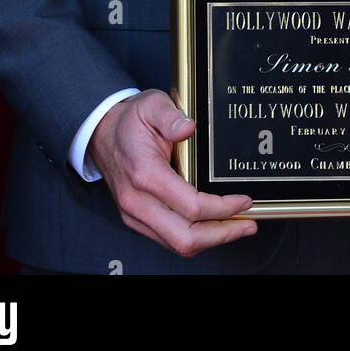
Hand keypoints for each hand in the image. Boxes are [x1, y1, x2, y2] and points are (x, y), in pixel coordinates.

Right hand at [88, 88, 256, 256]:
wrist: (101, 132)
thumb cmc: (129, 120)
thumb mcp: (151, 105)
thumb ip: (170, 115)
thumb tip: (190, 127)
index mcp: (145, 175)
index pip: (191, 208)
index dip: (222, 209)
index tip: (244, 200)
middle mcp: (138, 202)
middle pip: (185, 238)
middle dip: (222, 235)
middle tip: (248, 224)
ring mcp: (135, 215)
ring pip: (177, 245)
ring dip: (211, 240)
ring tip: (237, 227)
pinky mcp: (137, 219)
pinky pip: (169, 239)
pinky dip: (195, 237)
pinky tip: (214, 225)